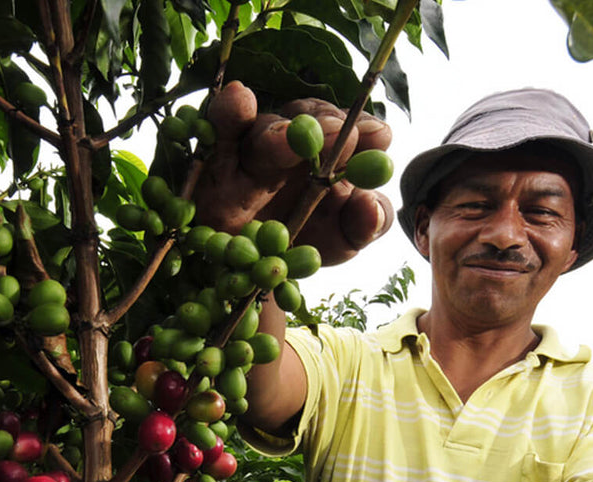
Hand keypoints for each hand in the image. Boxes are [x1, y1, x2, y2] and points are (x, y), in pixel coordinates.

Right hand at [194, 80, 393, 264]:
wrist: (244, 271)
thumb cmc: (298, 246)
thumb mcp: (339, 242)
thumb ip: (364, 225)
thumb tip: (371, 202)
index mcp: (333, 159)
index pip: (355, 133)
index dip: (367, 132)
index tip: (377, 137)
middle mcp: (297, 143)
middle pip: (313, 118)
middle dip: (326, 124)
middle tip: (337, 133)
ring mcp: (254, 147)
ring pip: (267, 127)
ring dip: (280, 132)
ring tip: (289, 137)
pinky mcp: (216, 156)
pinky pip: (220, 128)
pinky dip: (227, 112)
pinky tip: (239, 99)